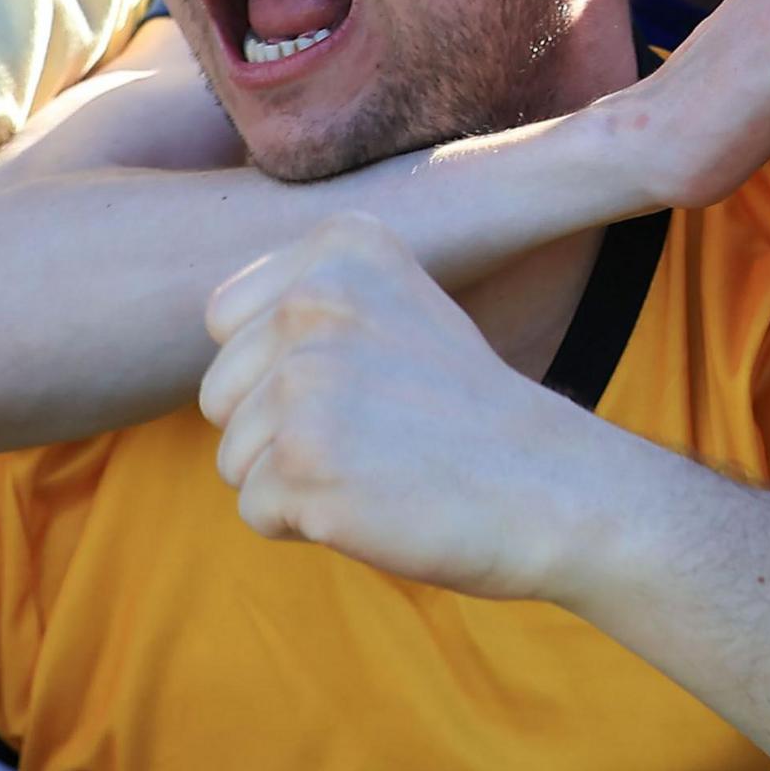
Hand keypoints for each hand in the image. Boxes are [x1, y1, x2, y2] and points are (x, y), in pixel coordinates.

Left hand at [201, 214, 622, 600]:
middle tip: (379, 430)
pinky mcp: (304, 463)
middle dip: (279, 430)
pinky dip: (307, 524)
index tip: (367, 374)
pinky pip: (255, 511)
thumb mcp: (399, 311)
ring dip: (294, 479)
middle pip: (220, 392)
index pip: (227, 318)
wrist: (556, 489)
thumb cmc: (470, 413)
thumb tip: (212, 316)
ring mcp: (308, 382)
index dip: (280, 366)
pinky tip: (378, 502)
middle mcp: (318, 300)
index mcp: (345, 246)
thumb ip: (308, 301)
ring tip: (383, 463)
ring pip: (233, 456)